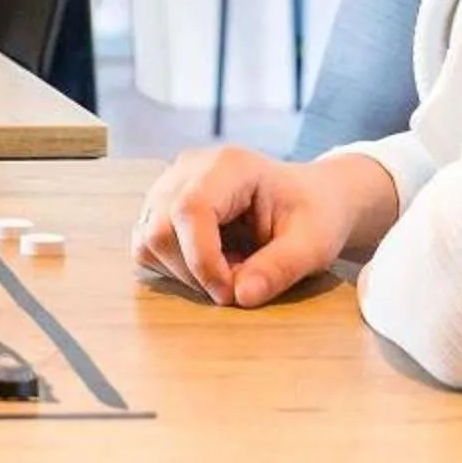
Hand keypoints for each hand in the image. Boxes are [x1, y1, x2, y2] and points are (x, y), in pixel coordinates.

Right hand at [131, 146, 362, 307]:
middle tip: (236, 286)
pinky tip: (210, 265)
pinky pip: (147, 247)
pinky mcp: (161, 208)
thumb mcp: (314, 244)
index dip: (202, 260)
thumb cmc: (314, 214)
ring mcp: (169, 186)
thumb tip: (241, 296)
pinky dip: (175, 268)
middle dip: (193, 272)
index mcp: (228, 166)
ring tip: (227, 270)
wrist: (311, 199)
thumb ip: (280, 268)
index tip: (230, 294)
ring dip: (183, 272)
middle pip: (160, 229)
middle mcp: (189, 169)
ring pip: (147, 240)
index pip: (190, 210)